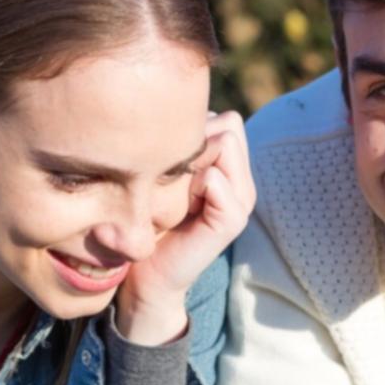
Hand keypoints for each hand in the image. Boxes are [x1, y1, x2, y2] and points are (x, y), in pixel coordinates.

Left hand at [117, 111, 253, 341]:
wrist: (143, 277)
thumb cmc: (144, 221)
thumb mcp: (159, 175)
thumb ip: (176, 146)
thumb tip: (171, 107)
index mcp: (228, 169)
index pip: (225, 120)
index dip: (191, 129)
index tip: (159, 157)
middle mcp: (241, 181)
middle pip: (228, 125)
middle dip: (193, 139)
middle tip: (164, 172)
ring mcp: (241, 201)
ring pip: (226, 143)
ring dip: (191, 159)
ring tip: (169, 188)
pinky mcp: (231, 220)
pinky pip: (216, 179)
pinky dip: (191, 183)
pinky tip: (172, 203)